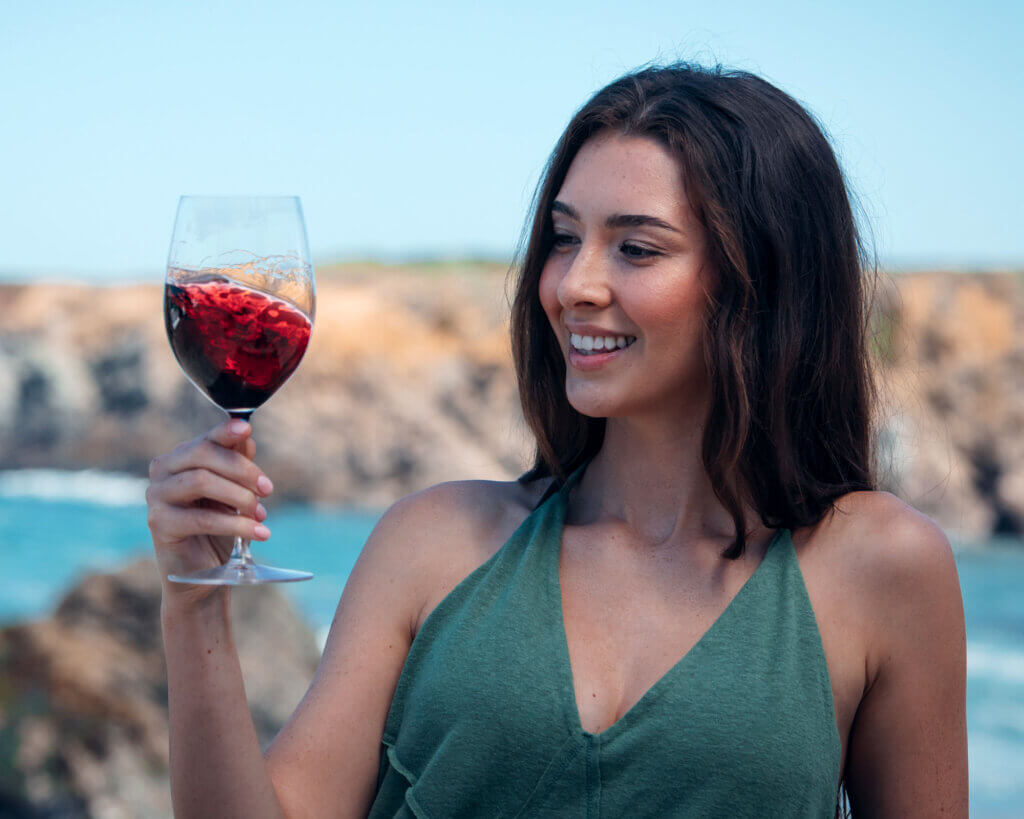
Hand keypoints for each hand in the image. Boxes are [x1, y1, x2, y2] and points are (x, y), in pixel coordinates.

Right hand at [146, 419, 273, 603]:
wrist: (202, 572)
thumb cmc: (218, 528)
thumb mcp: (233, 492)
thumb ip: (237, 464)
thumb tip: (246, 437)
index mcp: (180, 458)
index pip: (205, 439)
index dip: (225, 431)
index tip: (247, 429)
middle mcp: (162, 471)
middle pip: (203, 455)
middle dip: (242, 469)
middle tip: (267, 489)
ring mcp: (156, 496)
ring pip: (201, 481)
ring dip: (239, 496)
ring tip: (261, 514)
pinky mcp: (158, 523)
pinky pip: (202, 518)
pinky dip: (236, 524)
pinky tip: (259, 532)